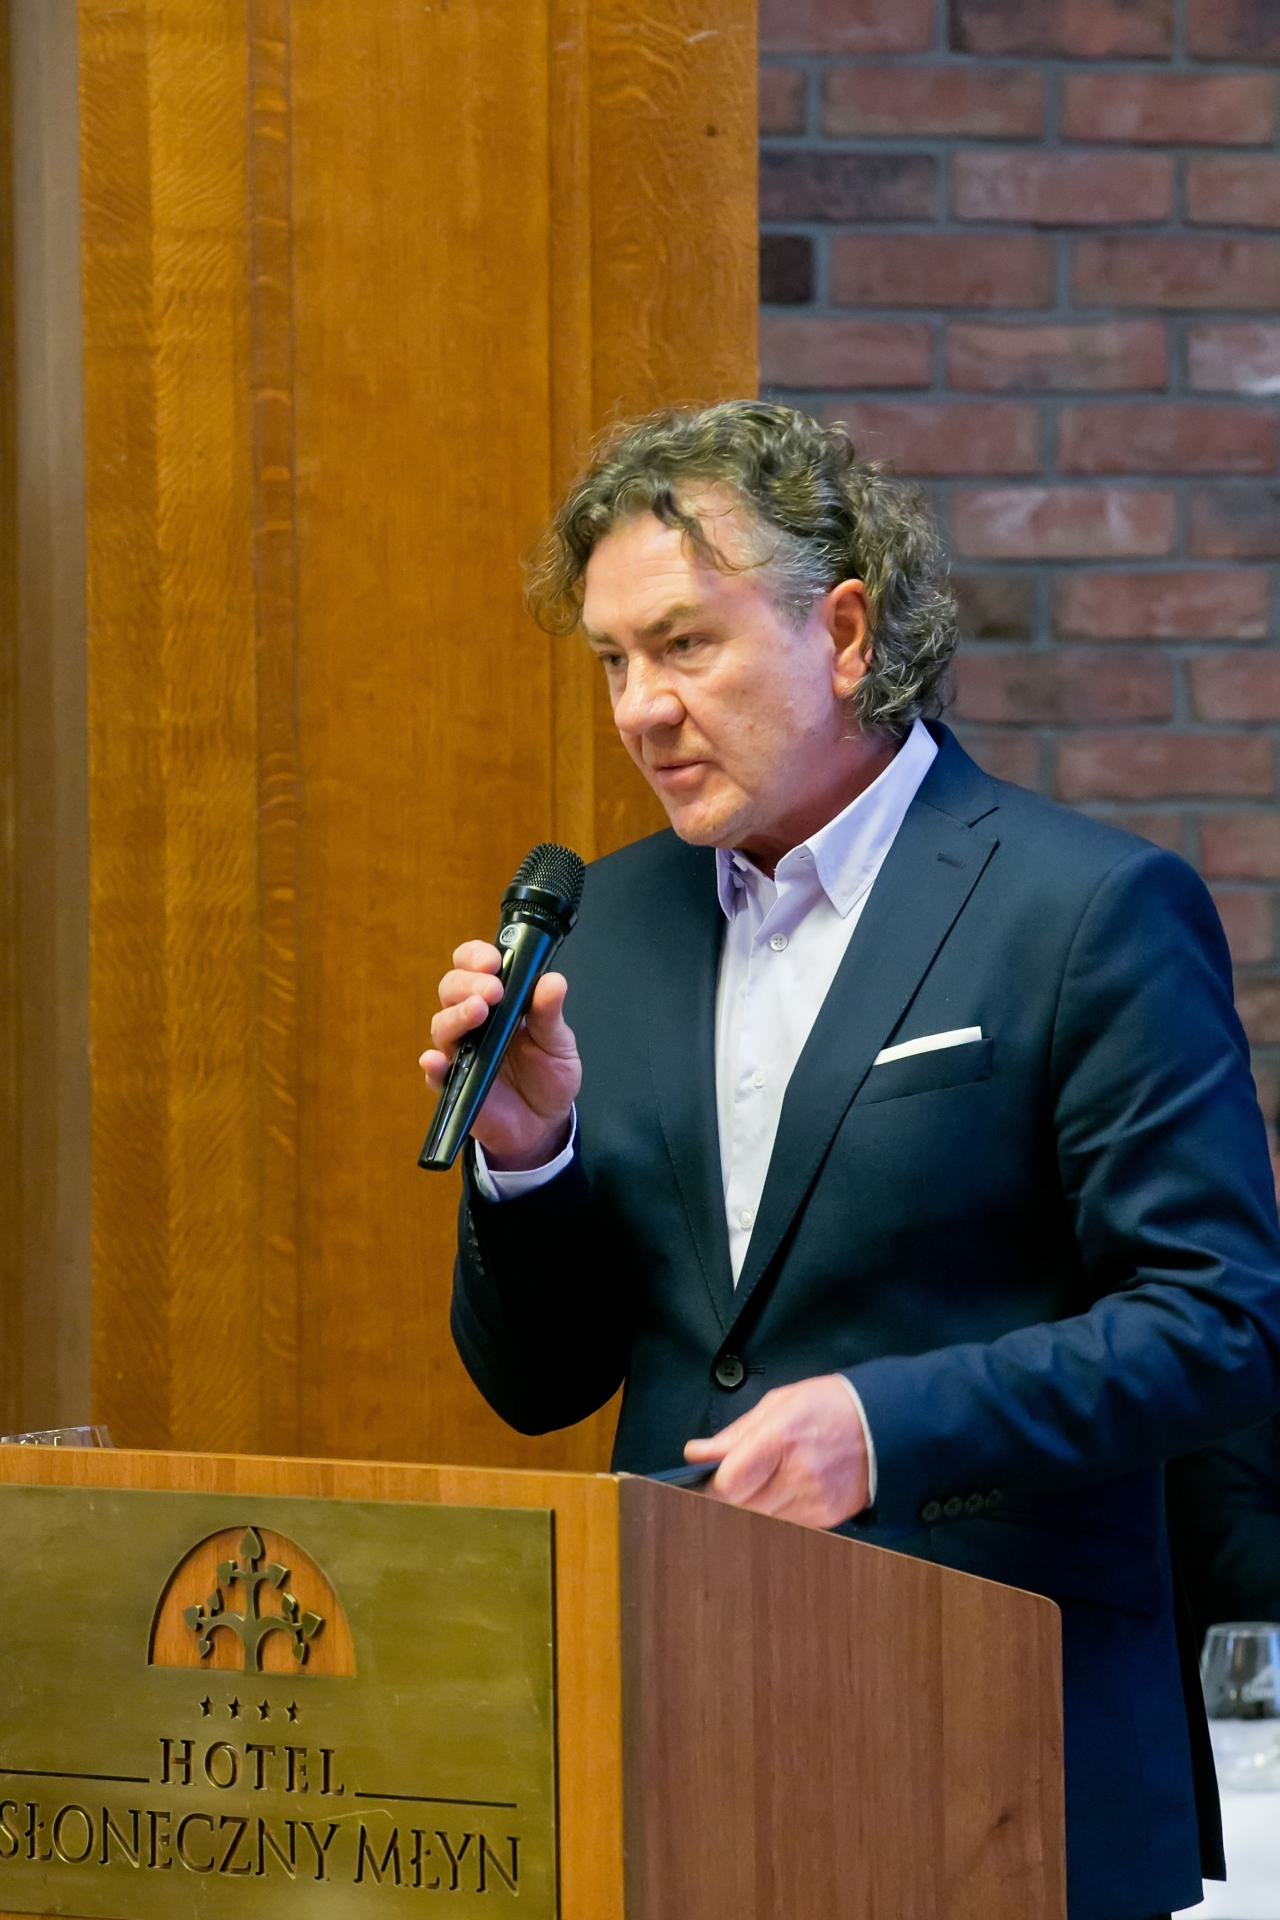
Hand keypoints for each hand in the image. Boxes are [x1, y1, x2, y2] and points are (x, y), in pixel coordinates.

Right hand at [419, 939, 581, 1169]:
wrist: (544, 1124)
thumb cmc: (549, 1075)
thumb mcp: (559, 1043)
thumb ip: (550, 1014)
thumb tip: (553, 981)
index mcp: (499, 1001)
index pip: (474, 966)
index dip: (476, 957)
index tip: (494, 962)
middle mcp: (474, 1020)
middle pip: (451, 988)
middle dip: (468, 983)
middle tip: (493, 991)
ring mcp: (461, 1051)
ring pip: (441, 1024)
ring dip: (455, 1015)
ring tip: (477, 1013)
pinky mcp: (454, 1084)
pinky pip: (436, 1073)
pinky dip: (434, 1066)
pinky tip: (438, 1060)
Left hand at [683, 1375, 869, 1528]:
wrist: (886, 1425)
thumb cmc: (831, 1406)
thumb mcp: (779, 1403)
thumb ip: (735, 1433)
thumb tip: (697, 1453)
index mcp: (780, 1439)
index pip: (729, 1484)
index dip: (711, 1486)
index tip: (707, 1481)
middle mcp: (797, 1475)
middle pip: (741, 1508)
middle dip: (730, 1497)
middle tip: (735, 1480)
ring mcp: (813, 1501)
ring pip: (761, 1520)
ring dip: (754, 1505)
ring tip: (766, 1479)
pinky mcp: (826, 1519)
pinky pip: (786, 1524)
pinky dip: (778, 1511)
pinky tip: (788, 1489)